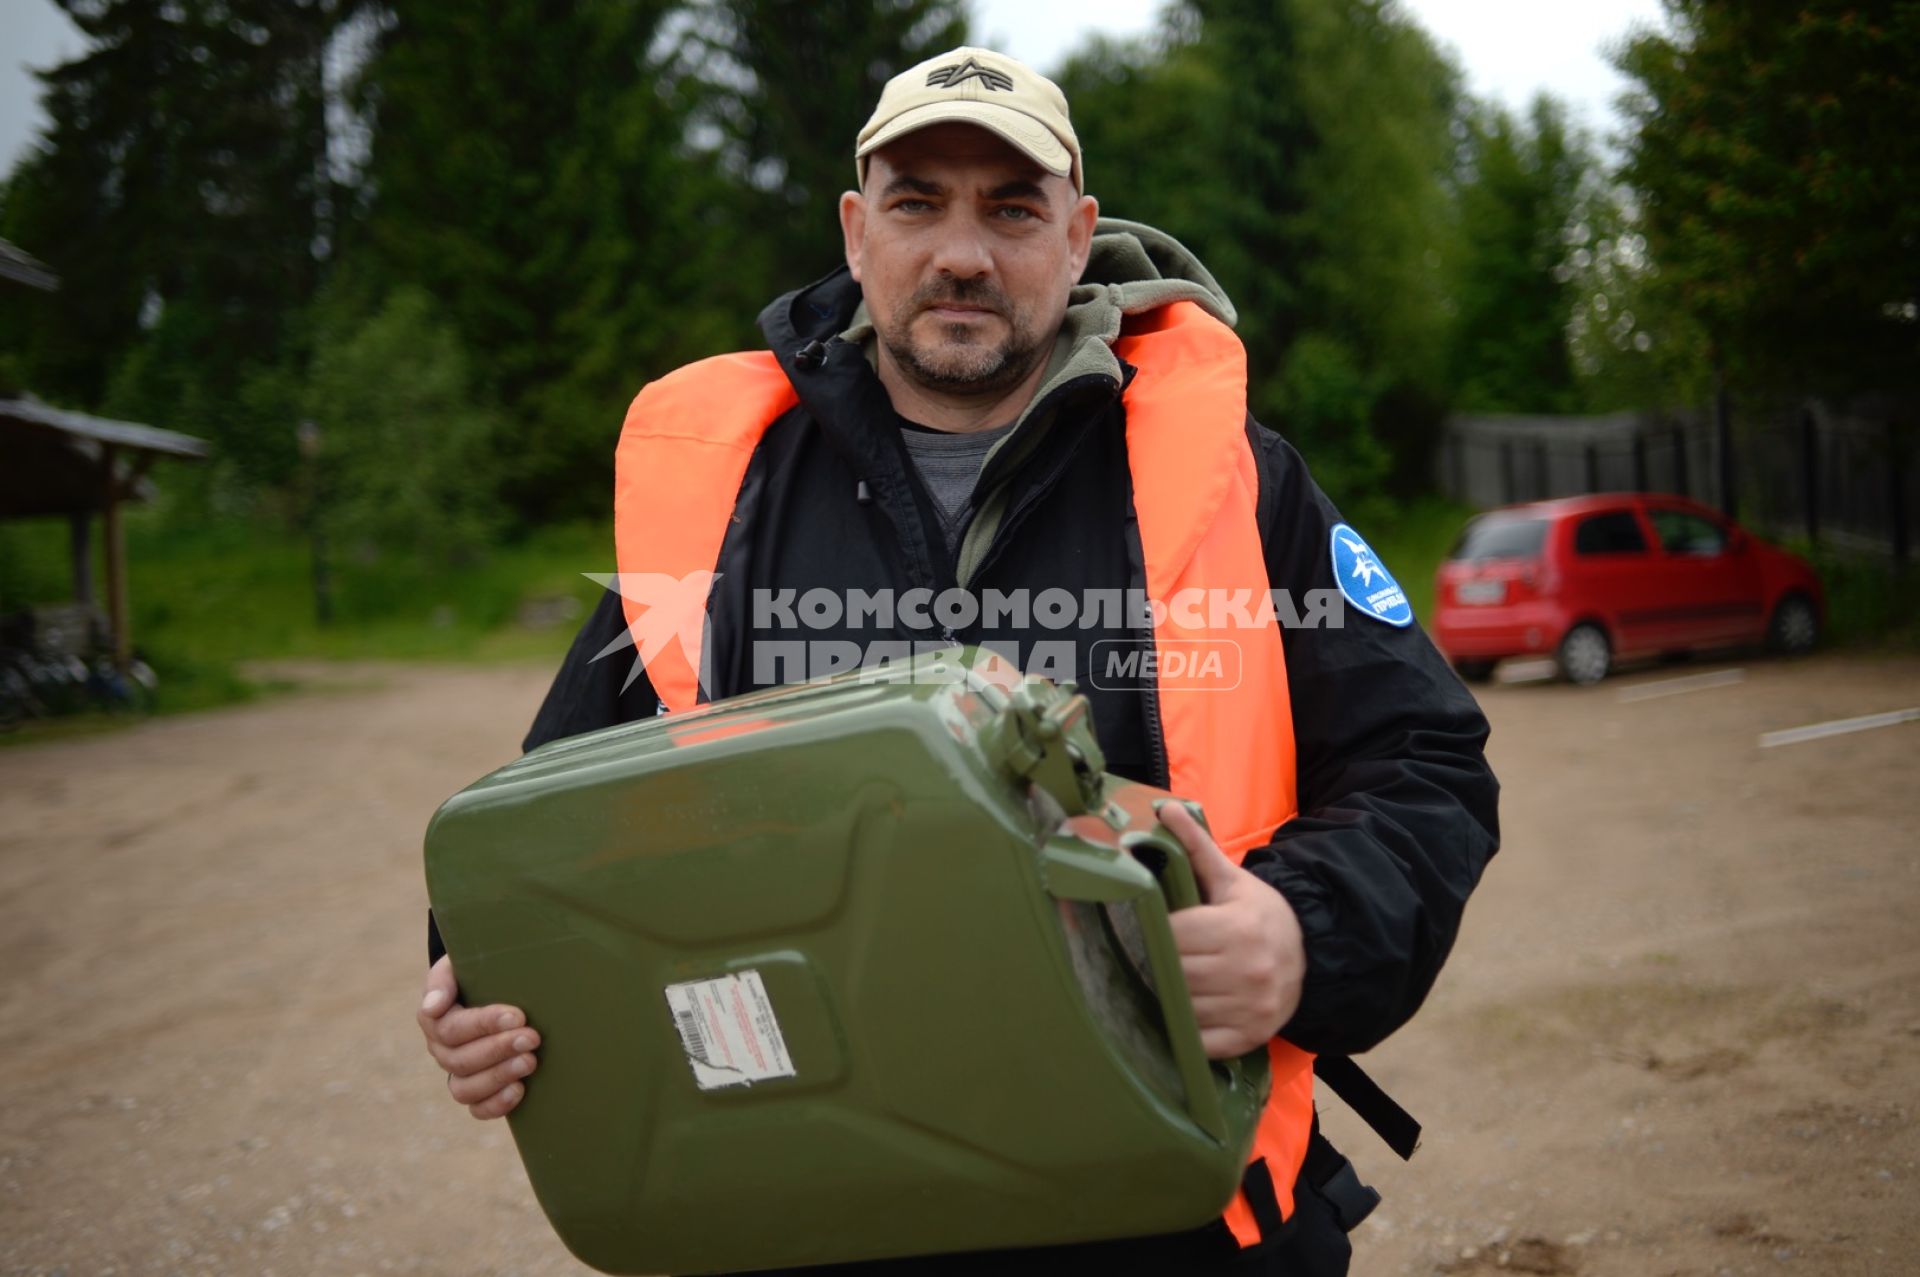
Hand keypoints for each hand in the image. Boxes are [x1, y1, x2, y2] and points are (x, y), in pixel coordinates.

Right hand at [418, 954, 540, 1118]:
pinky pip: (477, 1108)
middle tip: (532, 1037)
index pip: (453, 1028)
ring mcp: (458, 1073)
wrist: (494, 985)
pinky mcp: (476, 1091)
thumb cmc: (478, 971)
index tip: (517, 1015)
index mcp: (435, 1019)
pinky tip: (519, 1089)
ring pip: (465, 1088)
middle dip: (499, 1049)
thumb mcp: (459, 963)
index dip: (484, 1024)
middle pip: (460, 1060)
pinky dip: (496, 1104)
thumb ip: (443, 980)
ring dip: (499, 1077)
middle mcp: (442, 1050)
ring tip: (529, 1062)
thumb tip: (432, 1007)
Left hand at [1160, 802, 1306, 1058]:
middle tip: (1141, 957)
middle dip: (1155, 964)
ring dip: (1165, 997)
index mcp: (1239, 928)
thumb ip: (1196, 846)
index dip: (1154, 932)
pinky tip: (1178, 1013)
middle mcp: (1249, 971)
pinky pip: (1200, 1041)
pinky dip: (1184, 1031)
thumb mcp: (1231, 879)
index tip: (1143, 929)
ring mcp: (1251, 1008)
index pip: (1175, 935)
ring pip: (1184, 1008)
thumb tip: (1164, 809)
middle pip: (1176, 972)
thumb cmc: (1259, 914)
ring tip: (1156, 982)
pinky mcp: (1249, 1038)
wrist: (1309, 956)